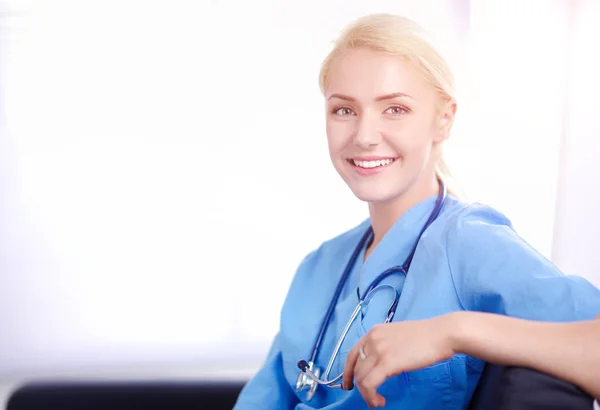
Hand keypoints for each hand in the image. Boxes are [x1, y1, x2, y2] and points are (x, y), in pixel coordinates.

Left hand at [342, 313, 458, 407]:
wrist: (441, 334)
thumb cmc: (426, 337)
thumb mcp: (398, 336)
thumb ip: (385, 346)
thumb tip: (382, 363)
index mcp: (374, 332)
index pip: (352, 354)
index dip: (347, 372)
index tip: (349, 384)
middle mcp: (372, 339)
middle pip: (356, 368)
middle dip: (360, 387)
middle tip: (370, 398)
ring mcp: (378, 350)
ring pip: (361, 379)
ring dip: (367, 395)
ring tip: (377, 402)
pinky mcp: (387, 362)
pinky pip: (369, 384)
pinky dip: (370, 397)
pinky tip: (380, 401)